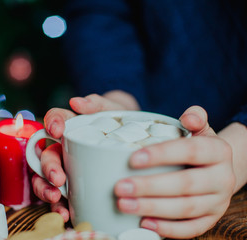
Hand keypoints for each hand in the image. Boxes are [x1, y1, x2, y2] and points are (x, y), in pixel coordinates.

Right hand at [32, 92, 138, 220]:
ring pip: (45, 178)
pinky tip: (66, 213)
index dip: (51, 123)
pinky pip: (60, 196)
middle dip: (48, 168)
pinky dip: (59, 206)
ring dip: (46, 189)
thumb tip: (77, 102)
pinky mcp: (73, 185)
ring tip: (56, 198)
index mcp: (72, 126)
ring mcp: (67, 167)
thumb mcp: (113, 111)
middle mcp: (64, 147)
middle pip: (46, 155)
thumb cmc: (120, 123)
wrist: (136, 139)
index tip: (57, 131)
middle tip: (58, 179)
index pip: (53, 119)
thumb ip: (97, 103)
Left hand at [114, 106, 235, 238]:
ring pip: (186, 208)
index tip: (132, 159)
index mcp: (218, 151)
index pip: (190, 150)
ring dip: (152, 208)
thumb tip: (190, 115)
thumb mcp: (198, 129)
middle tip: (119, 187)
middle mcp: (223, 177)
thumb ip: (194, 117)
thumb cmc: (197, 147)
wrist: (217, 170)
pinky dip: (168, 229)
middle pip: (186, 184)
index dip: (162, 154)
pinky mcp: (211, 219)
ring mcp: (219, 201)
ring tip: (123, 204)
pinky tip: (144, 223)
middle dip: (150, 186)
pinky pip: (191, 229)